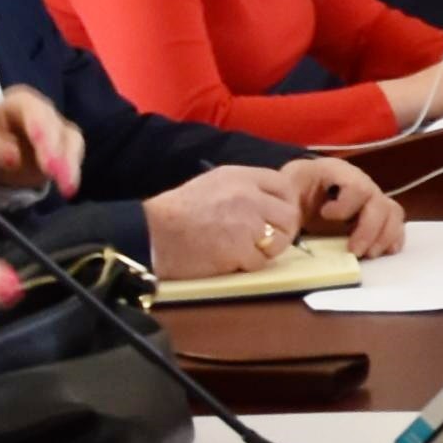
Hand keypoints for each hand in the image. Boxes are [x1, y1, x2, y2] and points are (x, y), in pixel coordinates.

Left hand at [0, 86, 85, 204]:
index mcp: (20, 102)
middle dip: (56, 151)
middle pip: (55, 126)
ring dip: (69, 164)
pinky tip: (68, 187)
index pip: (33, 111)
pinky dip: (72, 172)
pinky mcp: (68, 144)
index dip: (40, 130)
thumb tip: (13, 158)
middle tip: (54, 174)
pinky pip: (74, 156)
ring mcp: (59, 127)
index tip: (41, 148)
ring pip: (71, 141)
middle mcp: (44, 110)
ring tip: (67, 188)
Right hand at [136, 162, 306, 278]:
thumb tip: (273, 203)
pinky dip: (247, 265)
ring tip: (242, 250)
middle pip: (289, 216)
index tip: (276, 218)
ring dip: (265, 250)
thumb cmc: (178, 212)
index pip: (284, 186)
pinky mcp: (241, 249)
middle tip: (263, 240)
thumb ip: (246, 189)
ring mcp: (247, 222)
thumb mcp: (214, 184)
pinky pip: (260, 262)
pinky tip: (228, 260)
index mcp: (241, 176)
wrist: (152, 233)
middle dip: (281, 231)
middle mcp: (249, 195)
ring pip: (280, 241)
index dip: (285, 204)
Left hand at [286, 159, 403, 249]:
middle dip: (369, 230)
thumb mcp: (285, 188)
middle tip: (353, 251)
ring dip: (384, 237)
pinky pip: (396, 225)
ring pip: (393, 214)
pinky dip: (393, 239)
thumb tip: (288, 216)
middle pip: (379, 203)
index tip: (325, 216)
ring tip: (367, 254)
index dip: (346, 205)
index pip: (357, 186)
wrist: (298, 193)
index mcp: (339, 172)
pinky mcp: (377, 217)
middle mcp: (362, 183)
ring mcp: (372, 200)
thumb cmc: (293, 189)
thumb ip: (287, 198)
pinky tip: (382, 251)